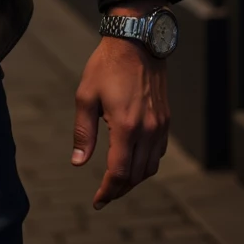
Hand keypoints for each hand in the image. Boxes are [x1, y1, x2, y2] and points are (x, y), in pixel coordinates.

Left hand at [71, 8, 170, 209]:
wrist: (137, 42)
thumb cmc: (106, 66)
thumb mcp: (86, 96)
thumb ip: (83, 132)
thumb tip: (78, 163)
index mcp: (125, 126)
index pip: (119, 172)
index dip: (108, 191)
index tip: (97, 201)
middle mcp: (147, 131)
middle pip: (137, 175)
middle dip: (120, 189)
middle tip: (104, 195)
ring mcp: (160, 127)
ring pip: (151, 168)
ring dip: (134, 180)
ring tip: (117, 182)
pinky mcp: (166, 120)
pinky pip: (159, 153)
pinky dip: (146, 165)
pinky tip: (133, 162)